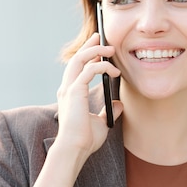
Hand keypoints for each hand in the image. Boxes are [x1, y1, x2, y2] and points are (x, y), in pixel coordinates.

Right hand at [55, 33, 121, 161]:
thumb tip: (118, 104)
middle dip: (89, 45)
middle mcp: (67, 88)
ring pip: (79, 60)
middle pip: (76, 58)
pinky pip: (88, 70)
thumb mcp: (101, 123)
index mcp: (70, 94)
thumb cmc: (84, 140)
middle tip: (100, 36)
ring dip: (95, 51)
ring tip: (110, 49)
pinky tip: (114, 71)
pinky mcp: (74, 92)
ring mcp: (69, 89)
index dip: (87, 54)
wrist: (75, 150)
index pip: (77, 67)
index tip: (98, 46)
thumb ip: (108, 111)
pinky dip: (101, 66)